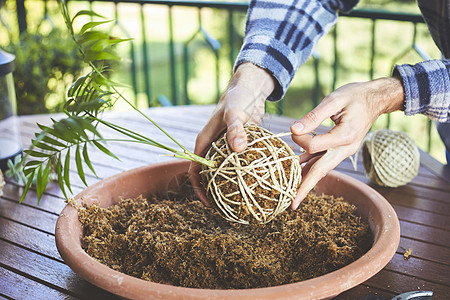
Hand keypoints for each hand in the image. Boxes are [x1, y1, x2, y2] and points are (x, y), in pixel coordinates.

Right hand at [188, 63, 275, 205]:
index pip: (195, 171)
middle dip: (217, 192)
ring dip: (232, 185)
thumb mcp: (235, 113)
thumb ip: (236, 130)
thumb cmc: (237, 99)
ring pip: (226, 172)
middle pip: (210, 176)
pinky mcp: (241, 148)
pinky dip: (247, 174)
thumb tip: (238, 149)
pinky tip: (260, 184)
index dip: (199, 190)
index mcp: (203, 143)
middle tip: (230, 208)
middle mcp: (213, 148)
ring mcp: (226, 149)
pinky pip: (241, 165)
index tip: (210, 204)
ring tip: (245, 201)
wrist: (249, 89)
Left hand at [290, 77, 404, 208]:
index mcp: (345, 136)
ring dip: (305, 181)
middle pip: (321, 171)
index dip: (299, 139)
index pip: (314, 147)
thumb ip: (314, 116)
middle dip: (305, 188)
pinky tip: (297, 173)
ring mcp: (343, 151)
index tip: (294, 128)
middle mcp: (345, 148)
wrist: (376, 99)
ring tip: (290, 195)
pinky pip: (322, 160)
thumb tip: (293, 129)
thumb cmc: (355, 95)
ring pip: (321, 168)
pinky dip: (309, 167)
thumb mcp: (334, 99)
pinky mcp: (339, 149)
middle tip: (291, 204)